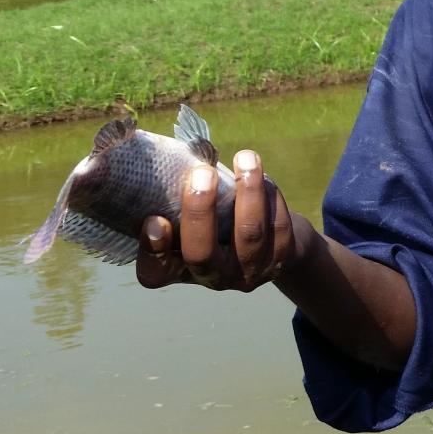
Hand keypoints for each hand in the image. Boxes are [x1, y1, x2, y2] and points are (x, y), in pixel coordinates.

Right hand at [137, 149, 314, 291]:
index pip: (154, 273)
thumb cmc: (217, 222)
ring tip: (245, 158)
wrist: (271, 246)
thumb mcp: (191, 219)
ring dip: (248, 191)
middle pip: (201, 254)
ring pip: (249, 234)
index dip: (152, 251)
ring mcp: (248, 273)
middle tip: (201, 173)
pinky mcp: (280, 260)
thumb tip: (172, 155)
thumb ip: (178, 200)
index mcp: (180, 269)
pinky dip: (270, 196)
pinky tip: (263, 177)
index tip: (155, 219)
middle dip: (200, 211)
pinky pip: (278, 226)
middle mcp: (213, 278)